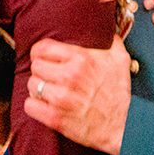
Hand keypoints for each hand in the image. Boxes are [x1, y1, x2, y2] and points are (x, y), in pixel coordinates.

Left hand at [24, 39, 131, 154]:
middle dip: (41, 71)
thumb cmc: (120, 93)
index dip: (40, 52)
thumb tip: (106, 28)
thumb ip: (110, 39)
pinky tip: (44, 105)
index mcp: (81, 59)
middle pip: (35, 66)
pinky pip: (29, 106)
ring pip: (31, 85)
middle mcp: (69, 76)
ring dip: (38, 88)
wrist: (124, 126)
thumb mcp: (120, 59)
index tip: (43, 57)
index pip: (42, 48)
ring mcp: (61, 98)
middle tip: (49, 76)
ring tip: (48, 91)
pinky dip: (34, 106)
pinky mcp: (55, 118)